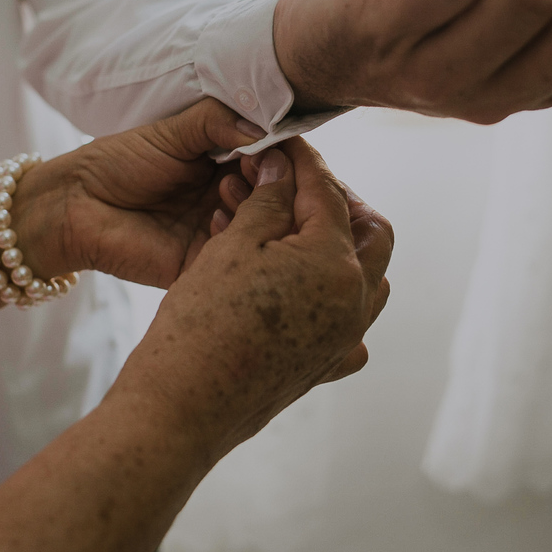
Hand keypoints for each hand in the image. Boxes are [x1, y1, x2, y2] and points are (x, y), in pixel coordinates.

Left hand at [13, 98, 259, 286]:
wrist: (75, 204)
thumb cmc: (118, 162)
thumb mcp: (173, 131)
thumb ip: (218, 122)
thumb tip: (265, 127)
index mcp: (224, 167)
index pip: (270, 162)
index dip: (277, 153)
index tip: (273, 142)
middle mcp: (228, 202)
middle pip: (273, 196)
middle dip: (269, 179)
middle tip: (253, 165)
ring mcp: (218, 235)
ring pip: (260, 227)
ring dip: (253, 206)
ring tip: (225, 187)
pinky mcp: (202, 265)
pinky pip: (235, 259)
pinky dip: (234, 237)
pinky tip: (216, 216)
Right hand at [110, 138, 393, 457]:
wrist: (181, 406)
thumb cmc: (201, 323)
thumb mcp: (234, 244)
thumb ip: (269, 199)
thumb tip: (285, 167)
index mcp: (336, 264)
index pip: (329, 193)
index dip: (303, 161)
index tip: (282, 144)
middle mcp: (354, 302)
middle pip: (371, 234)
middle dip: (337, 201)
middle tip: (293, 185)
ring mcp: (345, 338)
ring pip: (367, 276)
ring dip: (339, 245)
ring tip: (288, 228)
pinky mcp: (326, 364)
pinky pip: (349, 321)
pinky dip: (333, 295)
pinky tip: (296, 285)